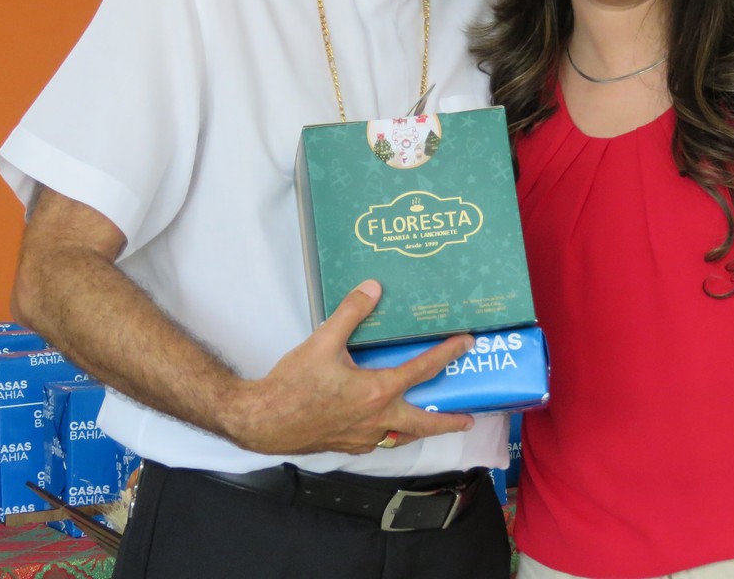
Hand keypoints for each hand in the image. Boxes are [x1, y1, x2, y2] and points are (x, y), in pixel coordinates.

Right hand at [224, 280, 475, 455]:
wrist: (264, 421)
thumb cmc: (293, 383)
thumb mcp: (322, 341)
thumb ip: (351, 312)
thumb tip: (373, 287)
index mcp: (377, 391)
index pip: (422, 370)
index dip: (447, 354)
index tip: (466, 344)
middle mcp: (377, 419)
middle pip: (424, 423)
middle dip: (449, 422)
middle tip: (469, 419)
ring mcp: (363, 437)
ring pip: (402, 437)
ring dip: (420, 431)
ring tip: (431, 424)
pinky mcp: (348, 446)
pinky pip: (379, 442)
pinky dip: (391, 435)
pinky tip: (385, 426)